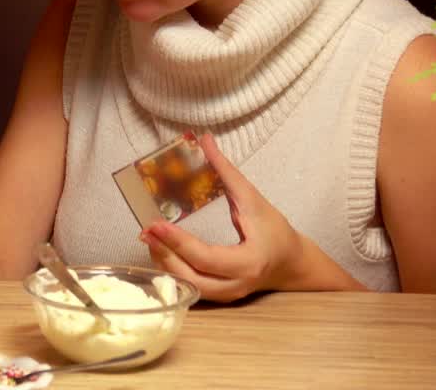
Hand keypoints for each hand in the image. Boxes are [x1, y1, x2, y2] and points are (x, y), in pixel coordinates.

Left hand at [139, 134, 307, 301]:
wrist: (291, 262)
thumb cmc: (274, 229)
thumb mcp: (252, 198)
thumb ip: (226, 171)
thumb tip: (204, 140)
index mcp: (248, 262)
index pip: (206, 257)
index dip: (178, 242)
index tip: (155, 224)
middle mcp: (236, 284)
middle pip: (191, 277)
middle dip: (164, 254)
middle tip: (145, 230)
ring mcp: (226, 295)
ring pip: (188, 285)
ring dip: (164, 262)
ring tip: (147, 238)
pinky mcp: (218, 296)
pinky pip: (190, 285)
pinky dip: (172, 268)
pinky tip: (159, 250)